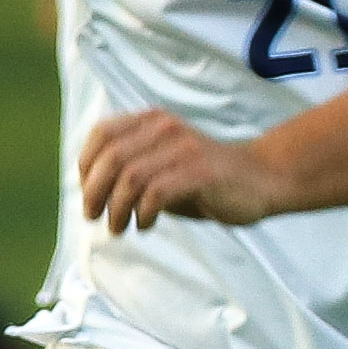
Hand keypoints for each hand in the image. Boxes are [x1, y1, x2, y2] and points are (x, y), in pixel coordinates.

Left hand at [78, 109, 281, 230]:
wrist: (262, 177)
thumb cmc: (204, 178)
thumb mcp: (161, 165)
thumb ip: (130, 170)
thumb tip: (90, 193)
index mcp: (151, 121)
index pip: (102, 134)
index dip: (86, 166)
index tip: (88, 194)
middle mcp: (164, 128)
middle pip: (111, 158)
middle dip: (94, 192)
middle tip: (94, 216)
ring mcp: (183, 148)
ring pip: (130, 177)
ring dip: (117, 208)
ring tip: (118, 227)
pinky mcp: (200, 172)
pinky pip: (156, 193)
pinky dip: (143, 214)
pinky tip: (145, 225)